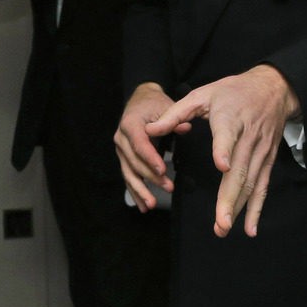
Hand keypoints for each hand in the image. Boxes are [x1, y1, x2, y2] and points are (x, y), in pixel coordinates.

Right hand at [115, 82, 179, 210]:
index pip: (139, 144)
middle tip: (168, 187)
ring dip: (140, 190)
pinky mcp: (124, 158)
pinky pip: (128, 176)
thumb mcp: (165, 105)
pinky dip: (135, 191)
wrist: (140, 100)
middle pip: (134, 162)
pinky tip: (143, 205)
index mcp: (130, 124)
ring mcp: (121, 149)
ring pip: (128, 172)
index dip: (150, 158)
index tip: (163, 170)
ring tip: (151, 204)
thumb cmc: (154, 103)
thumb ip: (173, 118)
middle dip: (150, 176)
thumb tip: (185, 128)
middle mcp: (121, 138)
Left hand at [146, 65, 298, 237]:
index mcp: (229, 118)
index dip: (224, 150)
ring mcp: (260, 150)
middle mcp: (248, 136)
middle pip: (239, 169)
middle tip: (220, 222)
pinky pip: (263, 186)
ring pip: (250, 182)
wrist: (272, 88)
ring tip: (224, 228)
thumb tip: (150, 130)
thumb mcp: (203, 94)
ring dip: (239, 208)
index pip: (227, 135)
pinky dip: (257, 209)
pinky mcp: (267, 160)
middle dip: (229, 198)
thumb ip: (175, 113)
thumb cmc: (233, 91)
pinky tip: (250, 229)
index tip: (222, 166)